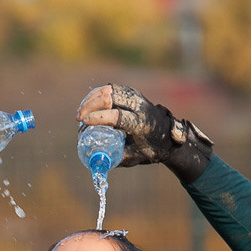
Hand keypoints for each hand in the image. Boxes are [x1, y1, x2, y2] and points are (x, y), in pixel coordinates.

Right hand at [76, 84, 212, 182]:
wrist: (170, 135)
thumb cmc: (153, 150)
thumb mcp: (137, 158)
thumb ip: (118, 159)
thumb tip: (96, 161)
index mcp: (142, 124)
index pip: (117, 117)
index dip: (98, 118)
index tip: (84, 123)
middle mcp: (140, 107)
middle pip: (110, 98)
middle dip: (90, 106)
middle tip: (80, 118)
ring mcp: (136, 97)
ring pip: (110, 90)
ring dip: (92, 99)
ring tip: (81, 111)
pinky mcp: (132, 94)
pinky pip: (112, 89)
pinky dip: (98, 94)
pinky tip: (89, 103)